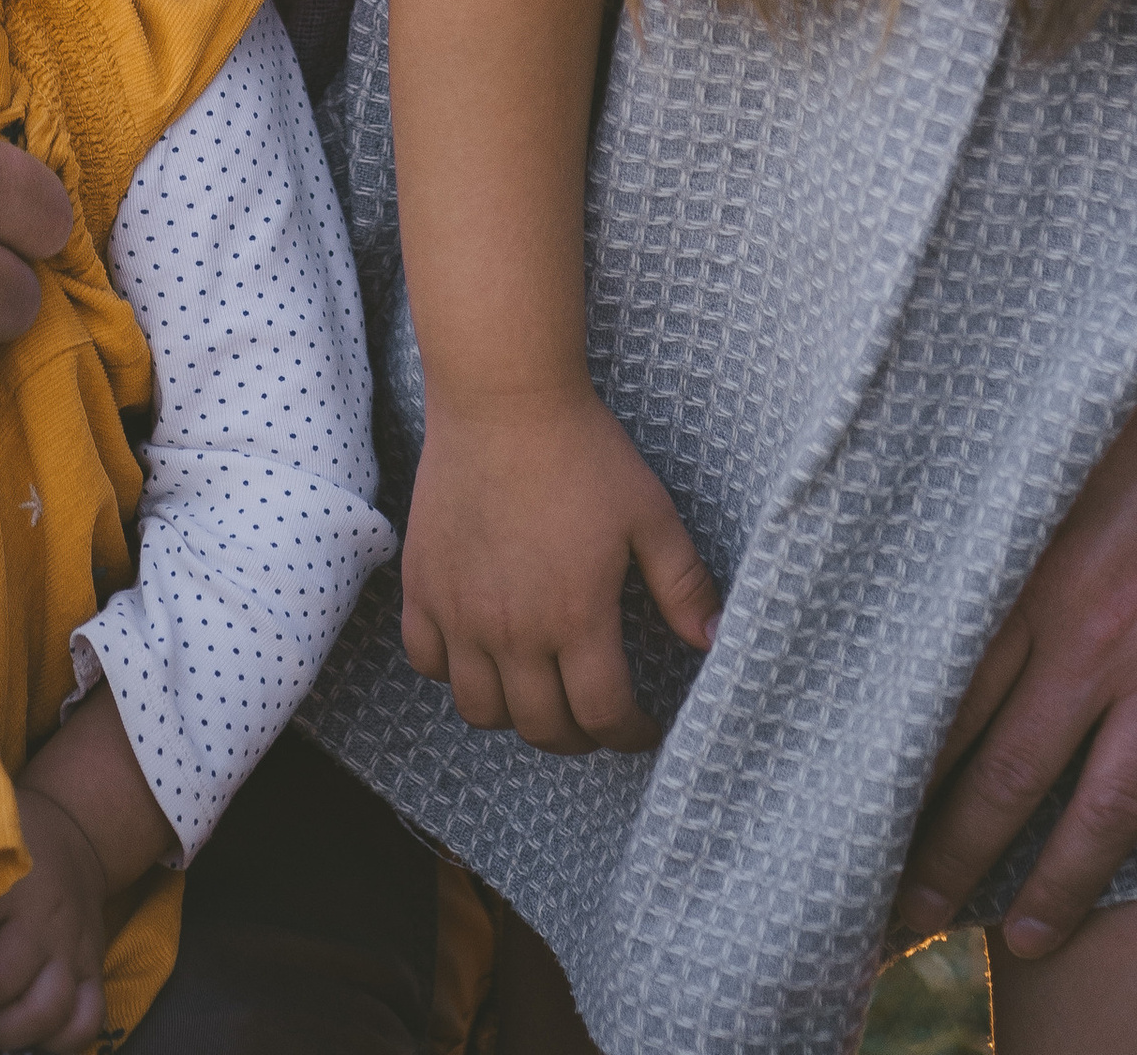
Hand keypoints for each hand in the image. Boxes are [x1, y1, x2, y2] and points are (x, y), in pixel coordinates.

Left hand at [0, 785, 112, 1053]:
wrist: (77, 830)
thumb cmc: (9, 842)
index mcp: (9, 880)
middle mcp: (46, 917)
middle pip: (0, 983)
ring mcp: (75, 948)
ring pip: (47, 1013)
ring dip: (0, 1034)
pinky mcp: (94, 970)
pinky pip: (85, 1023)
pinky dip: (56, 1043)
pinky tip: (23, 1036)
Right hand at [399, 382, 720, 752]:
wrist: (504, 399)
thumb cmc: (583, 452)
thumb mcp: (651, 515)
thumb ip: (684, 585)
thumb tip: (714, 640)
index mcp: (576, 617)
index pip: (603, 716)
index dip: (630, 735)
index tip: (643, 728)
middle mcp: (512, 630)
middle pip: (542, 728)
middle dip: (578, 738)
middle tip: (596, 720)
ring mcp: (460, 612)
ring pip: (480, 710)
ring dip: (515, 717)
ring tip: (539, 695)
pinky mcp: (422, 586)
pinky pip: (426, 662)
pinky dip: (453, 675)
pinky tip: (480, 654)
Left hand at [895, 274, 1136, 957]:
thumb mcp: (1044, 452)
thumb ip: (992, 525)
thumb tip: (916, 565)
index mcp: (1035, 581)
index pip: (948, 710)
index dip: (901, 784)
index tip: (860, 831)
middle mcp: (1100, 638)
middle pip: (1011, 778)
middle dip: (954, 860)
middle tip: (909, 920)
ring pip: (1112, 808)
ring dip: (1065, 883)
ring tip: (1027, 939)